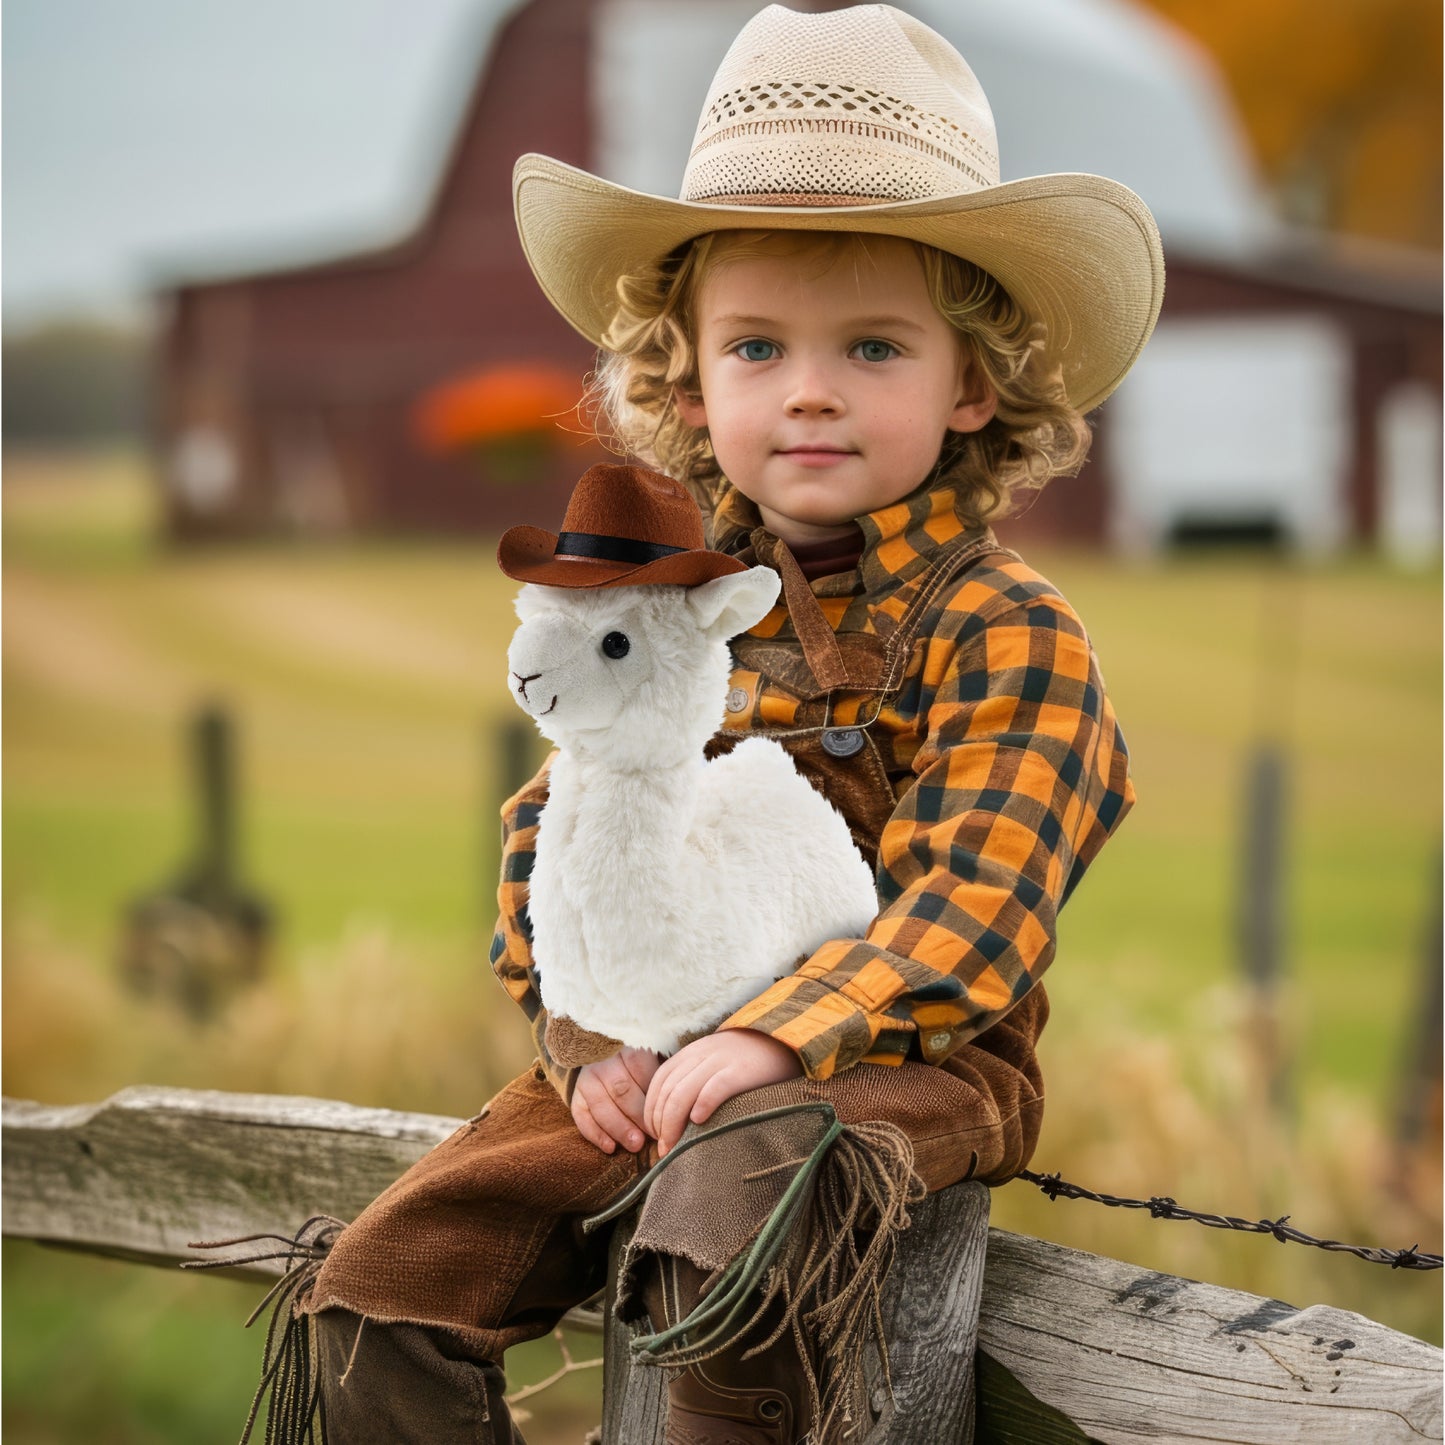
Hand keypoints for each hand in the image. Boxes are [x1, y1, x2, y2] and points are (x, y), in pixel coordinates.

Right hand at [571, 1046, 662, 1153]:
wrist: (604, 1060)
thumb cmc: (639, 1067)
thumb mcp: (652, 1062)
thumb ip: (663, 1080)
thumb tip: (680, 1108)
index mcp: (629, 1049)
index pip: (642, 1072)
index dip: (655, 1098)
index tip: (668, 1119)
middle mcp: (605, 1061)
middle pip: (622, 1090)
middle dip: (638, 1116)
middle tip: (654, 1136)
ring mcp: (587, 1077)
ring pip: (601, 1104)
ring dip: (619, 1128)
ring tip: (636, 1145)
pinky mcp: (576, 1094)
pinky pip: (581, 1116)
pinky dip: (595, 1134)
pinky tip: (610, 1147)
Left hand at [643, 1030, 803, 1155]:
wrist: (782, 1041)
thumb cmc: (746, 1061)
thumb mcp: (713, 1062)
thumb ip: (693, 1080)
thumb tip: (672, 1118)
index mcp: (691, 1053)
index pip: (659, 1083)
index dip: (651, 1111)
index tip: (655, 1136)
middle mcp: (701, 1055)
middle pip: (667, 1092)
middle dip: (659, 1124)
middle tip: (663, 1149)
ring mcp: (720, 1062)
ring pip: (682, 1093)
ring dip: (672, 1124)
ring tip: (673, 1147)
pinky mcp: (740, 1071)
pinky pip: (714, 1088)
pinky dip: (702, 1105)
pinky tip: (698, 1122)